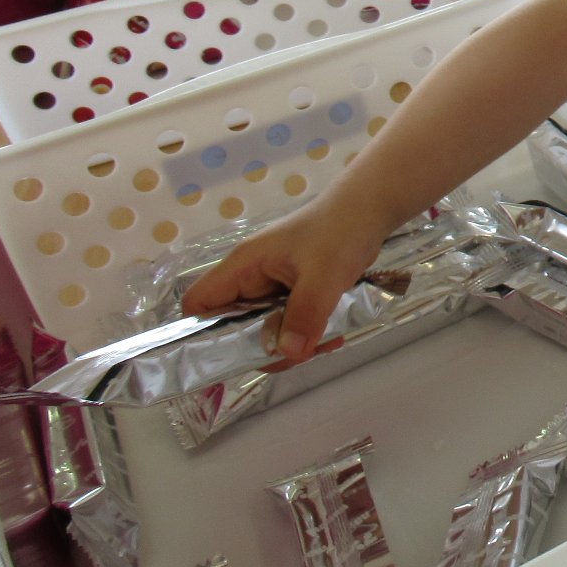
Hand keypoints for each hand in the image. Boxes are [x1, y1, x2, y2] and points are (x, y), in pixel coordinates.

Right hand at [180, 202, 387, 364]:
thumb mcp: (323, 274)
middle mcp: (251, 278)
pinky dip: (306, 334)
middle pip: (233, 326)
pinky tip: (333, 336)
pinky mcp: (293, 292)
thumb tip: (288, 354)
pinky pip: (289, 323)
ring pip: (265, 329)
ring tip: (324, 344)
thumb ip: (305, 313)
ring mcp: (272, 286)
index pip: (199, 305)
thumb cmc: (339, 231)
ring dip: (291, 344)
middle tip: (297, 354)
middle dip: (262, 347)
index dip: (204, 335)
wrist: (367, 209)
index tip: (236, 357)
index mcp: (243, 267)